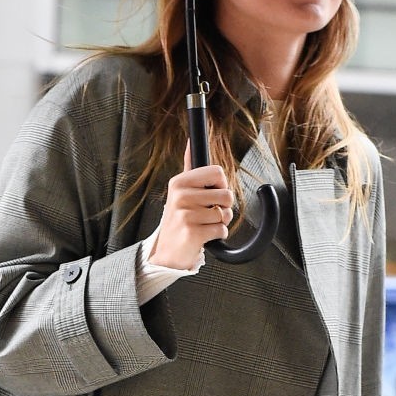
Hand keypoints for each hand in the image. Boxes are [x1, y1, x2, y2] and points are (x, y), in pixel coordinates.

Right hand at [151, 151, 233, 270]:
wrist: (168, 253)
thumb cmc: (179, 221)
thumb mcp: (180, 192)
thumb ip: (189, 167)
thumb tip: (190, 142)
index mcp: (179, 182)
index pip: (218, 172)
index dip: (221, 186)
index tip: (211, 195)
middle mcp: (180, 195)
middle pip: (227, 194)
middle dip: (223, 208)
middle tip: (206, 214)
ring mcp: (185, 214)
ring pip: (225, 214)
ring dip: (220, 223)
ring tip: (203, 225)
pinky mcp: (192, 232)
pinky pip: (222, 230)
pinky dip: (217, 236)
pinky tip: (202, 236)